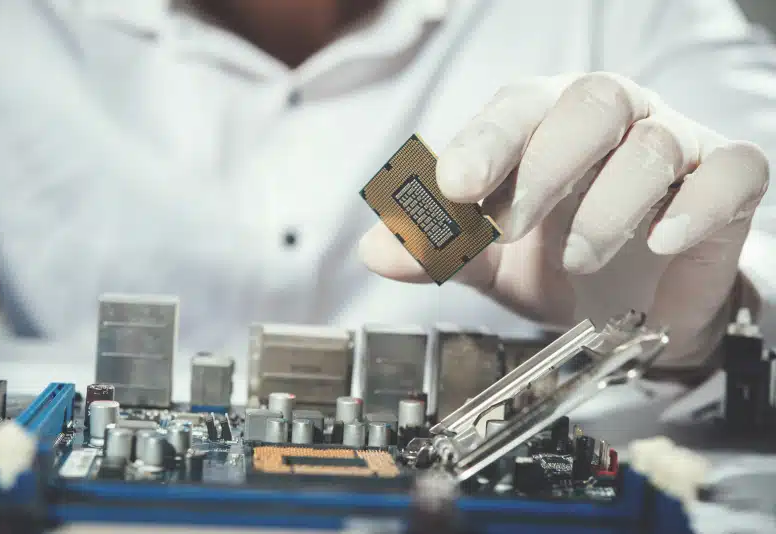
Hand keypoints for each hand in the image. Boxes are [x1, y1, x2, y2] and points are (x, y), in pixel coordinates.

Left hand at [359, 73, 768, 367]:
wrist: (633, 304)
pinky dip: (696, 206)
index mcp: (548, 123)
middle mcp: (614, 121)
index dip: (484, 144)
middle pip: (590, 103)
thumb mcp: (490, 259)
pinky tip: (661, 241)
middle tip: (509, 225)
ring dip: (609, 204)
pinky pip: (730, 174)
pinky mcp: (725, 183)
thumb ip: (440, 249)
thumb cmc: (559, 260)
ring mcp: (675, 146)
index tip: (452, 189)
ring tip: (576, 258)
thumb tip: (376, 250)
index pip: (517, 109)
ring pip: (654, 143)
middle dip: (544, 164)